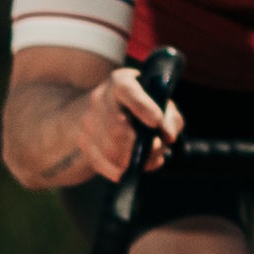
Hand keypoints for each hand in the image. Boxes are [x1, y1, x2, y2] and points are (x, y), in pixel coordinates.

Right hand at [76, 64, 178, 183]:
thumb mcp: (163, 106)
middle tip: (156, 148)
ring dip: (132, 161)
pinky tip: (131, 169)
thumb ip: (170, 119)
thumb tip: (167, 136)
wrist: (114, 111)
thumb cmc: (145, 108)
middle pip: (117, 129)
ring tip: (148, 158)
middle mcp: (100, 98)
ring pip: (110, 150)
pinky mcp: (83, 140)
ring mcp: (88, 120)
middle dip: (139, 146)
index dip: (142, 107)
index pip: (128, 92)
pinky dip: (118, 171)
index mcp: (121, 83)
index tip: (156, 122)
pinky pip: (100, 163)